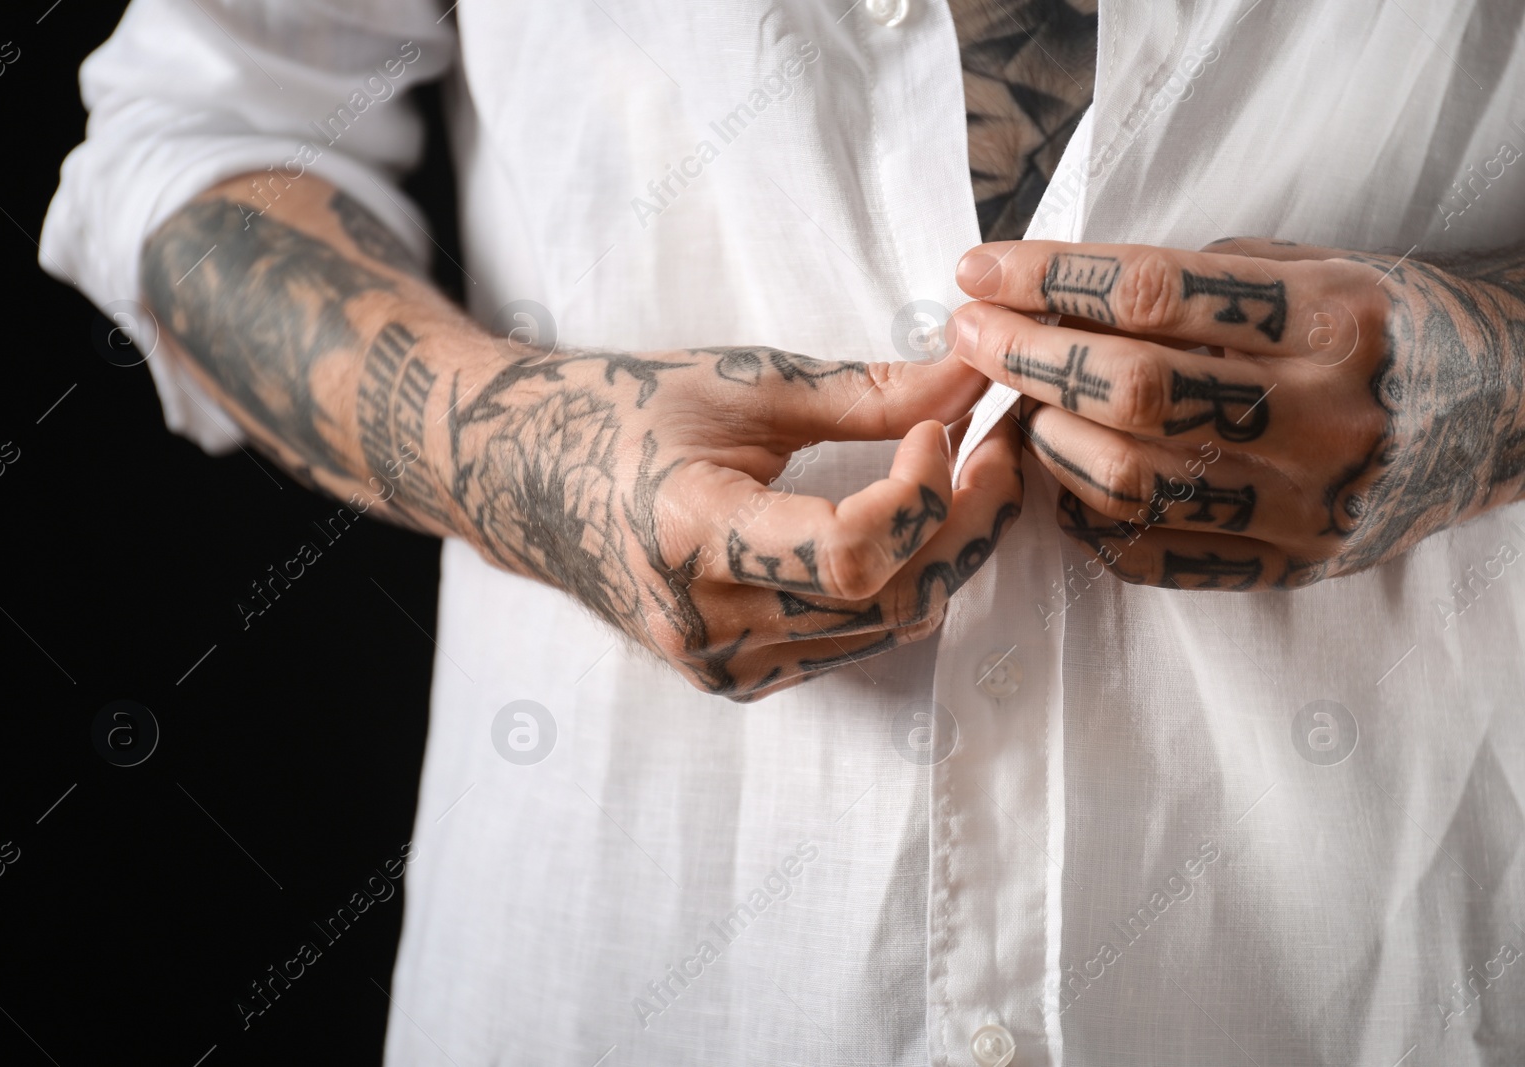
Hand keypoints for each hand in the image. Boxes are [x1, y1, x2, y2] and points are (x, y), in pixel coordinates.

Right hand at [448, 344, 1022, 698]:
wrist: (530, 482)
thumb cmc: (626, 414)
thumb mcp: (743, 384)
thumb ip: (867, 392)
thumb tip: (976, 375)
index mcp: (689, 534)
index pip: (850, 554)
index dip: (922, 493)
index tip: (941, 429)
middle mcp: (705, 624)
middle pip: (892, 601)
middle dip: (968, 525)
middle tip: (997, 450)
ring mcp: (721, 665)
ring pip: (889, 631)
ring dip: (946, 555)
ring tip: (959, 478)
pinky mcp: (738, 679)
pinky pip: (855, 644)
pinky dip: (900, 585)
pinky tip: (905, 528)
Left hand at [949, 237, 1524, 589]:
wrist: (1497, 415)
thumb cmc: (1378, 326)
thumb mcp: (1309, 269)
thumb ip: (1196, 284)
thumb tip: (1056, 291)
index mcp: (1327, 320)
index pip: (1152, 294)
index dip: (1047, 279)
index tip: (979, 269)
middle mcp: (1317, 415)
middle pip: (1131, 391)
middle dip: (1027, 356)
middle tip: (970, 332)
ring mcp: (1302, 501)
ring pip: (1130, 480)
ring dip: (1046, 439)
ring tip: (1019, 405)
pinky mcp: (1287, 564)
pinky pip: (1152, 552)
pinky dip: (1085, 513)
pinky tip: (1062, 475)